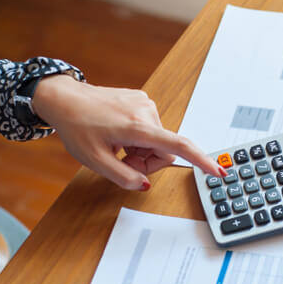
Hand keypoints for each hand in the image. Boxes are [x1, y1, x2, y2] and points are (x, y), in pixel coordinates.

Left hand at [32, 75, 225, 189]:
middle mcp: (147, 112)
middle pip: (164, 150)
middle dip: (147, 161)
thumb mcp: (94, 160)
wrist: (65, 98)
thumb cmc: (77, 126)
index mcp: (137, 127)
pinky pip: (150, 129)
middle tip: (122, 162)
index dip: (200, 160)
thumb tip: (145, 184)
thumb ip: (123, 176)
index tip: (217, 171)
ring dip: (140, 150)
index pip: (177, 146)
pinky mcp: (141, 101)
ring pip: (157, 140)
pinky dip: (137, 138)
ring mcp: (145, 104)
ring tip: (117, 146)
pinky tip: (118, 134)